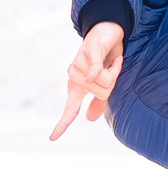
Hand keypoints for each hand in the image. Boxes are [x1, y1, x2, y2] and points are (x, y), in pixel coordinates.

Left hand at [49, 22, 126, 139]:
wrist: (108, 30)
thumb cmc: (105, 57)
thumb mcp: (104, 81)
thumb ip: (98, 100)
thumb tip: (89, 119)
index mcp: (78, 86)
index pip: (70, 108)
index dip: (63, 123)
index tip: (52, 138)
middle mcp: (75, 76)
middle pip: (101, 93)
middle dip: (113, 81)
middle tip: (112, 66)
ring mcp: (80, 63)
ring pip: (103, 82)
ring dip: (115, 70)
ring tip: (111, 59)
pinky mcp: (90, 52)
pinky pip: (95, 69)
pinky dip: (96, 71)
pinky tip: (94, 75)